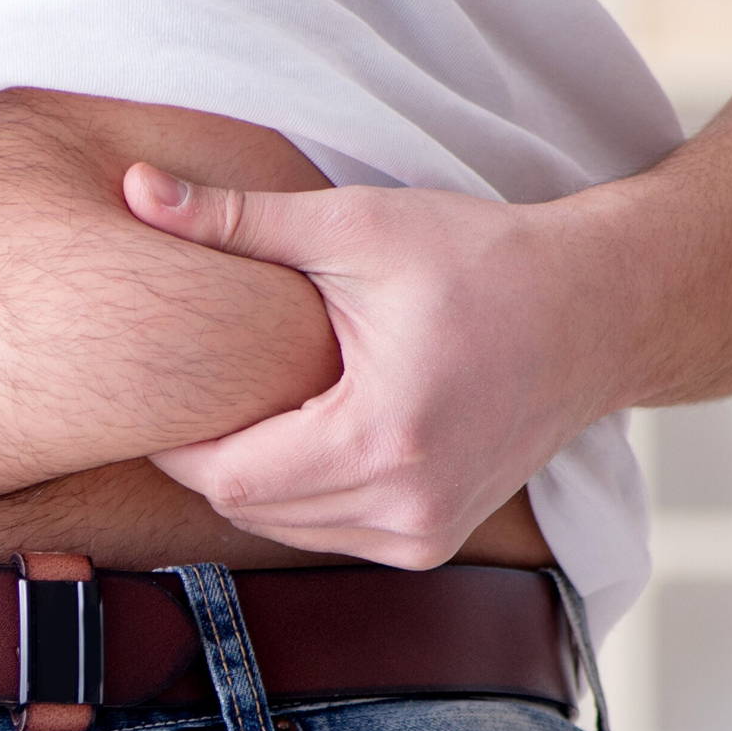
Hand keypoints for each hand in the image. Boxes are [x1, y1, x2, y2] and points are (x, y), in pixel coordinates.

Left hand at [120, 163, 629, 568]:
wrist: (597, 311)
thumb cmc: (483, 259)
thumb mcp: (354, 225)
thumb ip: (235, 219)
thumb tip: (134, 188)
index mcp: (381, 441)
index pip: (228, 477)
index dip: (178, 439)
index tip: (165, 384)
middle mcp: (407, 509)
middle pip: (249, 511)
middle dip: (211, 454)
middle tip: (197, 389)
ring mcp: (425, 536)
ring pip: (284, 528)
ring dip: (255, 476)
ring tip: (255, 402)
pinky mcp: (434, 542)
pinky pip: (329, 532)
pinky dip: (301, 492)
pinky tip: (306, 430)